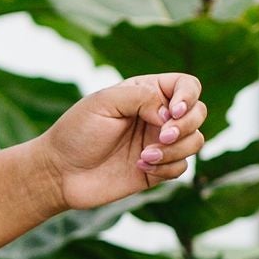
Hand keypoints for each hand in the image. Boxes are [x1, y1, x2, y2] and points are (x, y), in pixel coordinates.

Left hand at [39, 73, 206, 209]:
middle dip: (186, 124)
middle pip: (198, 113)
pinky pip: (182, 166)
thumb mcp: (104, 102)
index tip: (172, 111)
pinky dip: (168, 167)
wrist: (60, 172)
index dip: (188, 97)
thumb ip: (141, 97)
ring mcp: (159, 143)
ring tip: (145, 155)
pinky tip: (142, 167)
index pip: (187, 86)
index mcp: (146, 93)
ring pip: (195, 141)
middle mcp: (157, 116)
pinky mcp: (157, 169)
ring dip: (176, 149)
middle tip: (163, 135)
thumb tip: (170, 113)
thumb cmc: (76, 132)